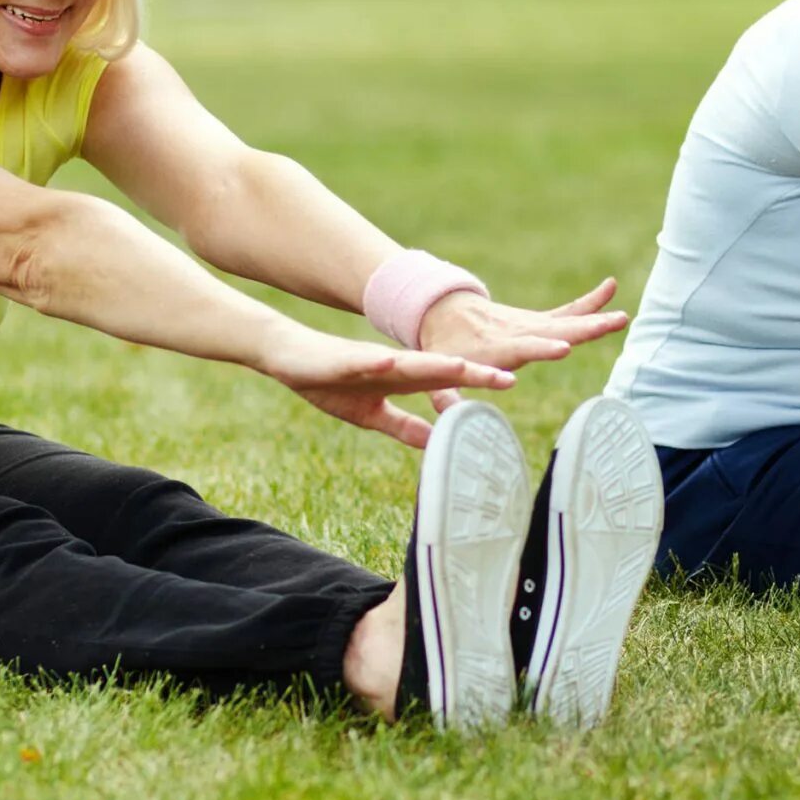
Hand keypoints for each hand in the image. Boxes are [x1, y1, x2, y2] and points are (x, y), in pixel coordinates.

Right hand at [256, 324, 513, 448]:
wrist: (288, 357)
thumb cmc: (330, 382)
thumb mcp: (372, 414)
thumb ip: (404, 426)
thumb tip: (435, 442)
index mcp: (402, 378)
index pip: (447, 381)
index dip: (477, 382)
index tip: (511, 383)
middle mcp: (393, 365)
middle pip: (439, 368)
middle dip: (471, 372)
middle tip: (508, 376)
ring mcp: (369, 359)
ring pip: (407, 361)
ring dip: (434, 364)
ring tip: (462, 366)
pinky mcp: (342, 359)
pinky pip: (361, 360)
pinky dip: (376, 362)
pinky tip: (390, 363)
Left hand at [416, 278, 627, 410]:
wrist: (445, 312)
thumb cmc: (442, 348)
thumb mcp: (435, 368)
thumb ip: (443, 392)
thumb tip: (447, 415)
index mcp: (495, 346)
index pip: (522, 348)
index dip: (541, 349)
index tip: (564, 349)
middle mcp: (518, 332)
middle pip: (554, 331)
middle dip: (583, 330)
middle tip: (612, 324)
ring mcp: (530, 324)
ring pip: (567, 322)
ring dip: (595, 319)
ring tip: (623, 316)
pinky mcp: (538, 322)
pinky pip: (568, 312)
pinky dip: (589, 302)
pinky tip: (610, 287)